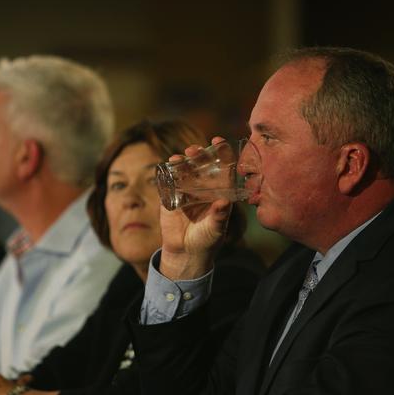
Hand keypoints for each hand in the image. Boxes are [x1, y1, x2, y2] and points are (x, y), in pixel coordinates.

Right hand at [159, 137, 231, 280]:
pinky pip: (171, 180)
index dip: (221, 154)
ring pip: (186, 170)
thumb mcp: (216, 229)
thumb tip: (224, 203)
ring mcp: (187, 191)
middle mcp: (204, 188)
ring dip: (183, 161)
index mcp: (219, 192)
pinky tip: (169, 164)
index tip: (217, 141)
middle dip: (199, 155)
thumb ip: (219, 217)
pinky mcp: (172, 197)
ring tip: (180, 157)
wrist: (185, 253)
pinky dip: (170, 171)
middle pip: (202, 166)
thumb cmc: (207, 241)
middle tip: (194, 150)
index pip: (222, 168)